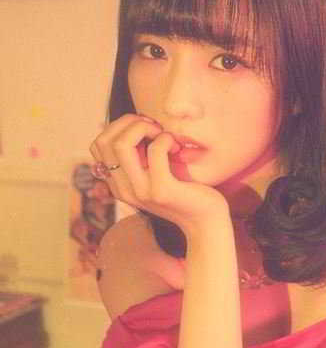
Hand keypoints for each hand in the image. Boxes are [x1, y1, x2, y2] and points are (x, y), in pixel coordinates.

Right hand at [89, 113, 227, 230]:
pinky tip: (177, 147)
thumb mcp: (154, 175)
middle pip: (105, 140)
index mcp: (118, 185)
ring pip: (122, 144)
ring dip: (144, 128)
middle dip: (129, 123)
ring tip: (164, 136)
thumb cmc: (184, 193)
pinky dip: (166, 139)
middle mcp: (124, 190)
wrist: (205, 224)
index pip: (98, 145)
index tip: (145, 128)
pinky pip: (155, 150)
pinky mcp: (161, 190)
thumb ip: (139, 159)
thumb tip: (134, 125)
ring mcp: (141, 191)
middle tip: (155, 128)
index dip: (119, 127)